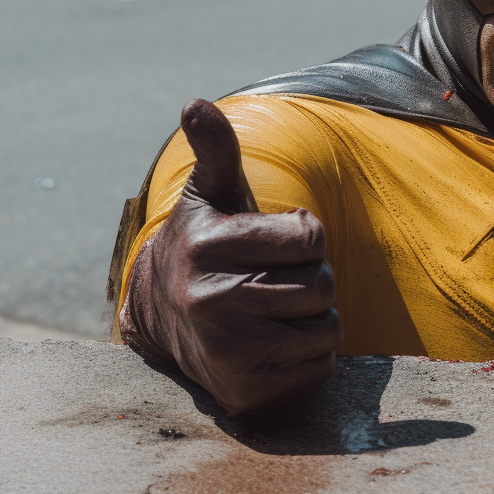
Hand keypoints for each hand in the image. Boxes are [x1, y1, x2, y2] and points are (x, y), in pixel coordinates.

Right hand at [120, 99, 341, 413]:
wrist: (166, 320)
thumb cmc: (208, 247)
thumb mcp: (211, 195)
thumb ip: (215, 149)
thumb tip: (196, 103)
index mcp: (206, 245)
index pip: (309, 235)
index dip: (304, 235)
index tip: (273, 241)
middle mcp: (209, 300)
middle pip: (322, 284)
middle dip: (312, 278)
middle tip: (274, 279)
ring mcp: (225, 350)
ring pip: (327, 328)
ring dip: (314, 318)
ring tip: (275, 310)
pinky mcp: (243, 391)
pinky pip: (320, 366)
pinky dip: (309, 356)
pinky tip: (274, 344)